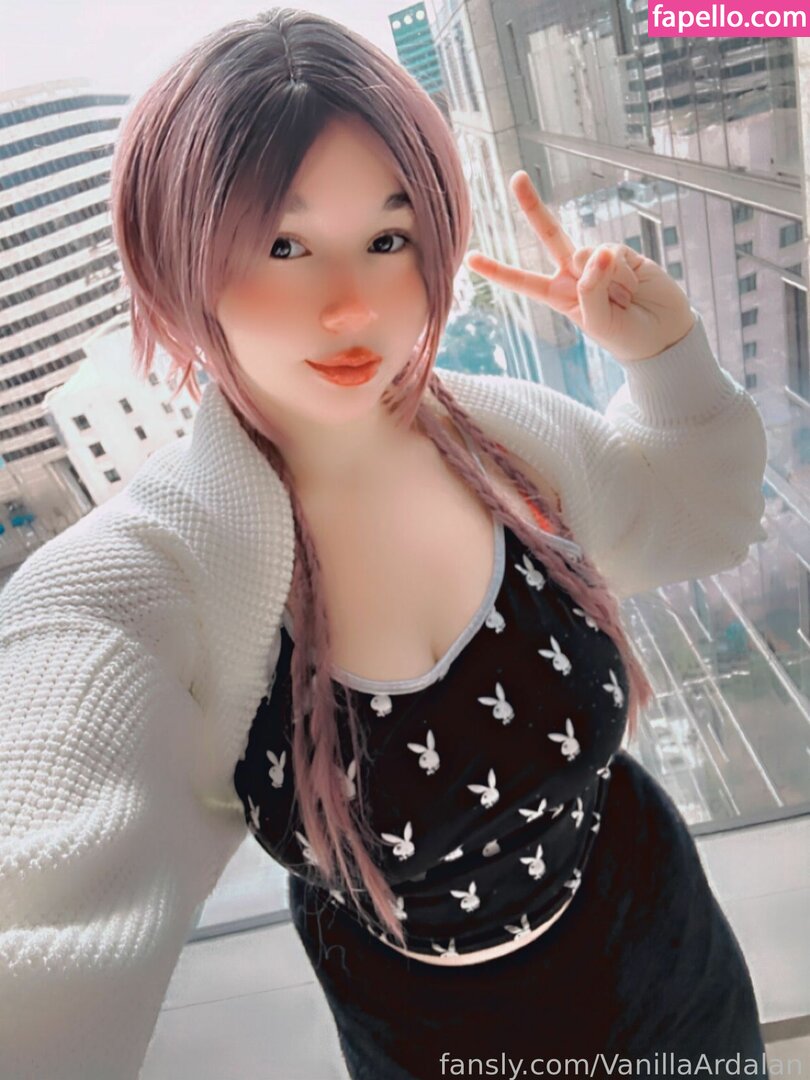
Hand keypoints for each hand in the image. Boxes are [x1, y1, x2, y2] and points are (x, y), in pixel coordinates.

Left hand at [464, 171, 695, 363]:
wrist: (664, 333)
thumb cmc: (626, 336)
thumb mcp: (600, 323)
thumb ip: (591, 290)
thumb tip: (597, 252)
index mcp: (559, 295)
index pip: (524, 281)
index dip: (498, 270)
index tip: (470, 259)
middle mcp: (574, 273)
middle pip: (550, 235)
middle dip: (532, 206)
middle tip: (515, 178)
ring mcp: (598, 261)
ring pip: (590, 253)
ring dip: (610, 280)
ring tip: (624, 299)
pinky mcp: (623, 253)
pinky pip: (615, 253)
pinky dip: (625, 273)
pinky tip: (635, 285)